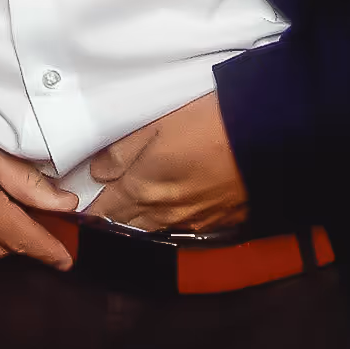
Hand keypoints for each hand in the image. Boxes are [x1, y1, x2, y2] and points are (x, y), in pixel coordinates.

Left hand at [84, 90, 247, 232]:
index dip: (91, 211)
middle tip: (105, 206)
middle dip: (115, 217)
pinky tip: (176, 204)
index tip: (79, 209)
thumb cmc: (209, 120)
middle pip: (130, 224)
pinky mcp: (221, 221)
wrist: (270, 134)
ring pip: (158, 227)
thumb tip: (97, 172)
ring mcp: (196, 220)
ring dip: (144, 219)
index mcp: (144, 189)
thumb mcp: (156, 122)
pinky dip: (175, 219)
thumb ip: (122, 150)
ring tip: (138, 204)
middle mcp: (167, 213)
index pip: (106, 211)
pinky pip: (187, 227)